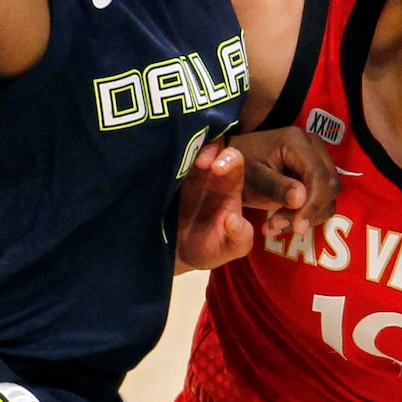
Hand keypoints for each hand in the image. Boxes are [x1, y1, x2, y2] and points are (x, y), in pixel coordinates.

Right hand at [176, 141, 255, 272]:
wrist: (178, 257)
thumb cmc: (209, 248)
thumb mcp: (231, 248)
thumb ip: (241, 237)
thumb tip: (234, 220)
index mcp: (228, 185)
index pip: (234, 159)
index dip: (228, 158)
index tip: (216, 169)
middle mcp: (207, 173)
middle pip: (211, 144)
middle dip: (207, 146)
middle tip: (199, 162)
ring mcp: (185, 172)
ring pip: (187, 145)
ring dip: (185, 146)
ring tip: (178, 159)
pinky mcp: (164, 176)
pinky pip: (165, 156)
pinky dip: (164, 152)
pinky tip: (160, 158)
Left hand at [234, 126, 340, 226]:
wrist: (235, 163)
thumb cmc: (240, 168)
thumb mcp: (254, 179)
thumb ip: (277, 188)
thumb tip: (301, 200)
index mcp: (297, 142)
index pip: (317, 175)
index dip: (312, 204)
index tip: (298, 227)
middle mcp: (314, 146)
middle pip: (329, 185)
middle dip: (310, 212)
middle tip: (278, 226)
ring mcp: (318, 158)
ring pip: (329, 194)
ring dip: (307, 216)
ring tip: (274, 225)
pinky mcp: (317, 172)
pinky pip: (323, 198)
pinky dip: (307, 214)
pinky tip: (282, 222)